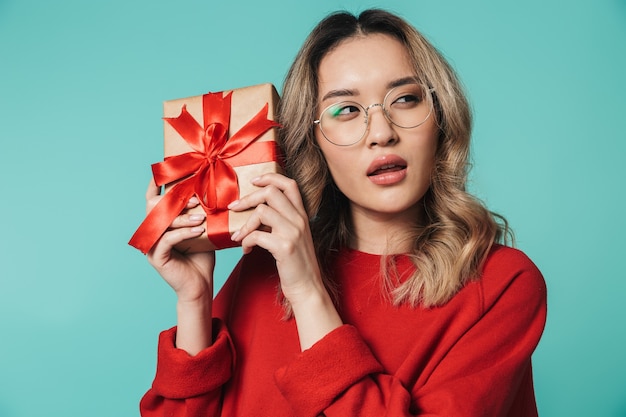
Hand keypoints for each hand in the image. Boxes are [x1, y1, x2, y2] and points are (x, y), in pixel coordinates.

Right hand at [144, 178, 215, 302]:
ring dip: (183, 217)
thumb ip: (199, 211)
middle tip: (197, 200)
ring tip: (202, 217)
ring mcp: (151, 245)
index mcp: (159, 222)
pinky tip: (200, 231)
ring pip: (162, 222)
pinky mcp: (156, 257)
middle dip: (176, 200)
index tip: (166, 168)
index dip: (157, 183)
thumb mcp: (202, 228)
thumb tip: (209, 187)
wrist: (201, 285)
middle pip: (154, 206)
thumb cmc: (202, 255)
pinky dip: (184, 233)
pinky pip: (167, 239)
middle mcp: (151, 231)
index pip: (154, 198)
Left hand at [228, 173, 342, 348]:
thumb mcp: (293, 237)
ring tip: (238, 236)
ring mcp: (294, 233)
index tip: (253, 182)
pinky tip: (245, 250)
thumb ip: (280, 222)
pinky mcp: (285, 247)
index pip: (289, 184)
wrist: (308, 288)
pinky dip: (245, 241)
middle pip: (271, 193)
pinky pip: (257, 235)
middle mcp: (300, 220)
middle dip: (248, 198)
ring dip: (244, 224)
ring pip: (262, 211)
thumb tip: (256, 212)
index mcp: (302, 215)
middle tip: (234, 208)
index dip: (269, 178)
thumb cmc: (296, 265)